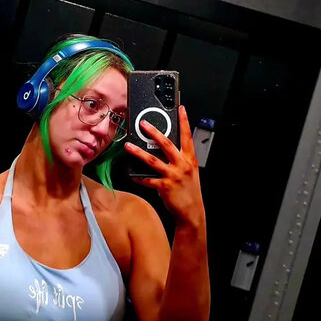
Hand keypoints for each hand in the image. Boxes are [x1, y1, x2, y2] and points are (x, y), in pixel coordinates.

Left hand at [124, 105, 204, 226]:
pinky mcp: (165, 187)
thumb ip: (180, 159)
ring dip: (138, 152)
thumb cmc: (190, 191)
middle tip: (143, 124)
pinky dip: (139, 177)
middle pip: (166, 144)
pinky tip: (132, 174)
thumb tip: (167, 149)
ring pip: (153, 160)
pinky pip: (148, 180)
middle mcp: (182, 165)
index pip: (187, 136)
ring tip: (128, 146)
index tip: (180, 108)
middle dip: (154, 132)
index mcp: (189, 159)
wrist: (192, 211)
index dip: (184, 121)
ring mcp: (173, 175)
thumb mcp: (190, 172)